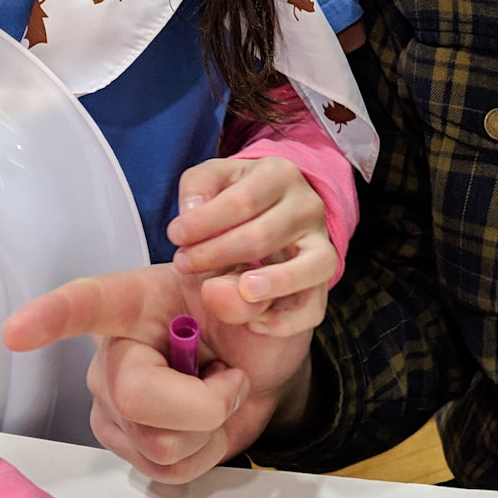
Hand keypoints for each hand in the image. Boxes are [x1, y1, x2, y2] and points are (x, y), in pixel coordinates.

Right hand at [5, 265, 313, 484]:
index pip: (86, 305)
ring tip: (216, 392)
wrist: (259, 366)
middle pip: (135, 398)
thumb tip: (224, 293)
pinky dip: (206, 453)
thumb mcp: (262, 295)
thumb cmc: (247, 322)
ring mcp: (111, 403)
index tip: (17, 332)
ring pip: (158, 444)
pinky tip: (206, 423)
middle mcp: (110, 353)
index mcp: (136, 300)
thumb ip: (250, 290)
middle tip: (232, 378)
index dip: (50, 318)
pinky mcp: (123, 443)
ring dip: (211, 428)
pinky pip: (166, 470)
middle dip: (204, 402)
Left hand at [167, 155, 335, 337]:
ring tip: (243, 291)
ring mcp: (322, 244)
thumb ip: (198, 188)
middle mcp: (308, 207)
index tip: (175, 236)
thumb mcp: (215, 179)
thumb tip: (191, 213)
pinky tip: (255, 322)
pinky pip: (314, 306)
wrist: (274, 210)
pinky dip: (288, 319)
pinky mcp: (322, 281)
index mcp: (280, 174)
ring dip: (275, 282)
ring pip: (311, 266)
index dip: (204, 221)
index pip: (243, 199)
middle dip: (218, 254)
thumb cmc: (237, 196)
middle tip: (183, 264)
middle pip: (265, 235)